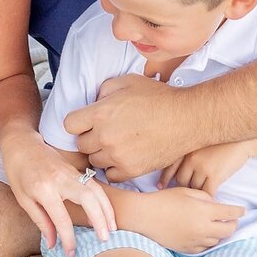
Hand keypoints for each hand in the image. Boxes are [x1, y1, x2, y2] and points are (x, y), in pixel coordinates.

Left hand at [1, 132, 115, 256]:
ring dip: (106, 210)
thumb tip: (52, 244)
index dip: (68, 239)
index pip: (61, 219)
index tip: (71, 254)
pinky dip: (104, 200)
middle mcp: (60, 179)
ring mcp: (71, 172)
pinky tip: (107, 214)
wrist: (21, 144)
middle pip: (88, 200)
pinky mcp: (76, 170)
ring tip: (112, 229)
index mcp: (43, 189)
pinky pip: (95, 185)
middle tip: (104, 239)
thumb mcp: (24, 199)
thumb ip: (41, 221)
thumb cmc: (18, 173)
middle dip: (99, 220)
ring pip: (96, 190)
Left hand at [65, 74, 202, 182]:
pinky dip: (114, 167)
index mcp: (100, 113)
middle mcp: (105, 136)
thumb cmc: (159, 97)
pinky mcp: (131, 170)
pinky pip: (110, 174)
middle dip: (89, 138)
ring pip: (94, 161)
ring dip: (101, 153)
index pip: (69, 124)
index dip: (78, 122)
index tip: (87, 121)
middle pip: (80, 145)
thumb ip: (104, 90)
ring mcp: (117, 155)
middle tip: (104, 132)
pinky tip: (123, 156)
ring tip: (116, 144)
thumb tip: (94, 101)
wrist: (187, 118)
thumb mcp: (127, 82)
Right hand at [127, 187, 244, 254]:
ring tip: (216, 225)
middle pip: (228, 230)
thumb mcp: (186, 192)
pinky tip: (203, 234)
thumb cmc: (163, 200)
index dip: (238, 211)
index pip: (230, 212)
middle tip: (231, 219)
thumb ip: (205, 197)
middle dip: (233, 224)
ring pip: (217, 239)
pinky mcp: (187, 248)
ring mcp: (195, 240)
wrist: (144, 217)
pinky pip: (204, 247)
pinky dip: (208, 240)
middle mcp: (203, 227)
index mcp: (204, 211)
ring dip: (220, 232)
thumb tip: (216, 205)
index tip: (241, 210)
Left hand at [160, 141, 252, 195]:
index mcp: (186, 150)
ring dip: (196, 194)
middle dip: (183, 188)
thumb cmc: (222, 143)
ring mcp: (202, 168)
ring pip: (194, 188)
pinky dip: (207, 198)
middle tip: (185, 194)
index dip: (164, 178)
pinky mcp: (214, 176)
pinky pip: (207, 193)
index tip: (161, 186)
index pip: (170, 166)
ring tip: (198, 199)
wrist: (242, 141)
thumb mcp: (201, 144)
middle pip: (181, 180)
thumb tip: (179, 171)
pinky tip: (209, 201)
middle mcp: (191, 159)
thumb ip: (189, 155)